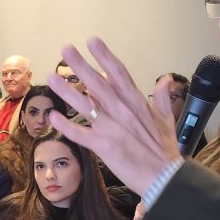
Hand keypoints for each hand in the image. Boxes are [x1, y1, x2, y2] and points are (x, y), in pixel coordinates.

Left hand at [47, 37, 181, 195]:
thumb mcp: (167, 120)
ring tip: (52, 76)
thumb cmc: (164, 151)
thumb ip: (163, 97)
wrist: (164, 178)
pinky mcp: (102, 146)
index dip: (105, 56)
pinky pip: (79, 133)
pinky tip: (52, 116)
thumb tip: (165, 79)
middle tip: (66, 49)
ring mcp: (111, 128)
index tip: (92, 41)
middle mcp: (122, 111)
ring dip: (67, 91)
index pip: (119, 73)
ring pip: (85, 105)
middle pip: (97, 83)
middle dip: (80, 65)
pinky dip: (65, 125)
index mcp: (136, 102)